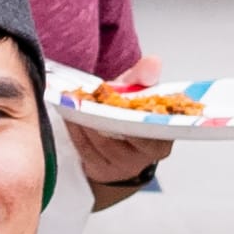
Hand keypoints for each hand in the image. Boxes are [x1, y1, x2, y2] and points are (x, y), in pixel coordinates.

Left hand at [74, 51, 181, 197]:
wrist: (118, 143)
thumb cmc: (130, 114)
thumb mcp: (138, 92)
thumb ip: (144, 76)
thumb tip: (154, 61)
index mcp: (164, 132)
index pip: (153, 125)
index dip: (134, 112)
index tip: (118, 98)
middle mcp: (149, 153)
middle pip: (125, 134)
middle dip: (104, 116)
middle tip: (86, 99)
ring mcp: (126, 166)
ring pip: (102, 143)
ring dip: (85, 122)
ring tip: (72, 105)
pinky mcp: (104, 172)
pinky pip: (87, 150)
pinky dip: (76, 132)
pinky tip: (70, 118)